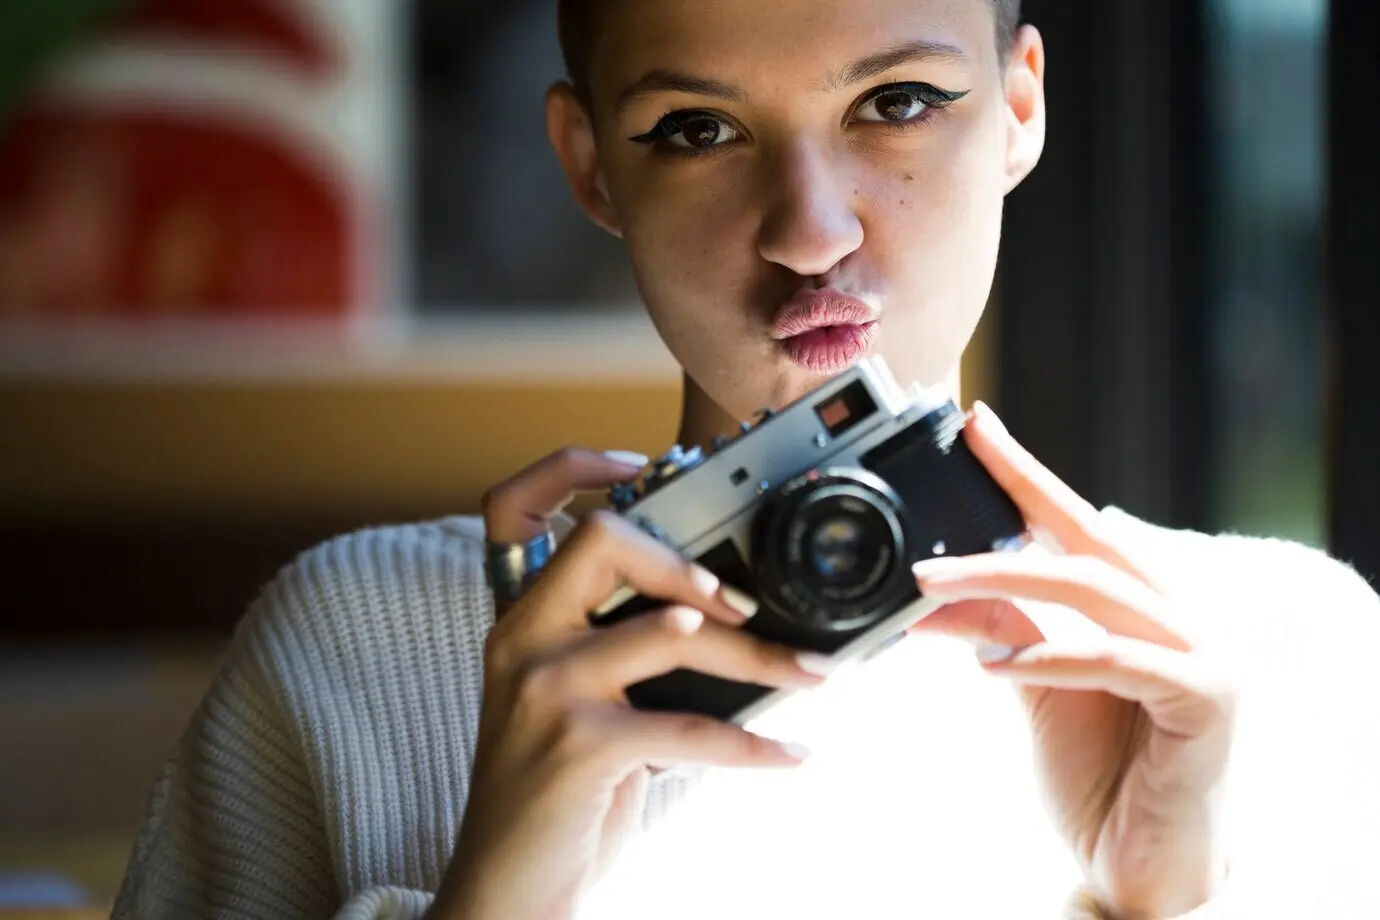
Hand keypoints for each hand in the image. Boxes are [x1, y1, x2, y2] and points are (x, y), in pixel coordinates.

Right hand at [430, 448, 824, 919]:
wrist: (503, 889)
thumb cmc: (553, 796)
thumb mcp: (577, 708)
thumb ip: (626, 657)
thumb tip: (734, 631)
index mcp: (521, 620)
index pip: (514, 505)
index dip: (573, 469)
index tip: (639, 466)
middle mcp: (523, 640)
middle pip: (603, 542)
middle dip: (688, 563)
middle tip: (744, 602)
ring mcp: (546, 689)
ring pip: (670, 634)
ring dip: (758, 655)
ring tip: (811, 671)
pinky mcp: (579, 745)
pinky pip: (692, 728)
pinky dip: (754, 745)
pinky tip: (789, 755)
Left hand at [909, 404, 1235, 919]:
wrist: (1143, 867)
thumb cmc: (1100, 774)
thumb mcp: (1033, 685)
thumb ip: (1002, 626)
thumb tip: (936, 587)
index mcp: (1139, 604)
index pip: (1077, 523)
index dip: (1026, 475)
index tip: (974, 425)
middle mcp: (1177, 615)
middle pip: (1086, 541)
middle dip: (1008, 508)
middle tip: (930, 511)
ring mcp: (1203, 653)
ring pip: (1093, 590)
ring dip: (1003, 579)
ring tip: (928, 587)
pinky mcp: (1208, 699)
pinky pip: (1116, 660)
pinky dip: (1050, 657)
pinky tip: (992, 665)